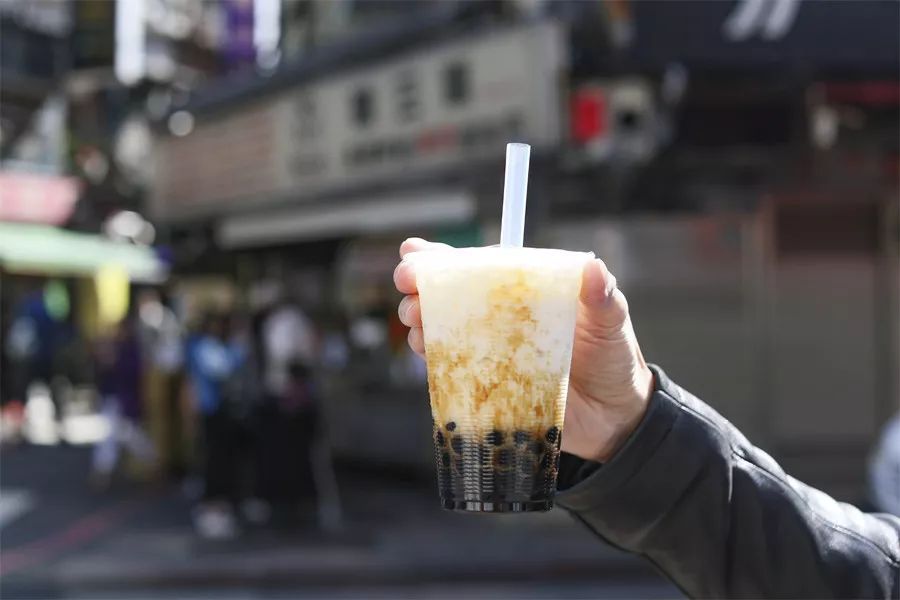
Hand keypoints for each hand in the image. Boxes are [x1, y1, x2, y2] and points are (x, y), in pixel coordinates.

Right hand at [393, 238, 653, 462]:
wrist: (615, 418)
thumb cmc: (613, 359)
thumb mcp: (612, 322)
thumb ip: (603, 296)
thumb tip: (593, 268)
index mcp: (523, 293)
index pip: (478, 268)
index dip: (442, 259)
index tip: (415, 251)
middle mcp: (500, 319)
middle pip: (449, 295)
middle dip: (420, 285)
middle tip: (406, 282)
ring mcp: (489, 352)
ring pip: (441, 328)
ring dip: (421, 320)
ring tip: (416, 319)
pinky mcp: (485, 385)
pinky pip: (450, 368)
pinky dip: (432, 357)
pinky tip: (424, 349)